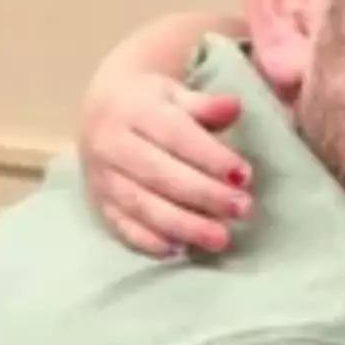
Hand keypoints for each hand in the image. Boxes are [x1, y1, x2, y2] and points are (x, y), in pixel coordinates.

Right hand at [79, 71, 250, 256]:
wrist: (100, 113)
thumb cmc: (151, 105)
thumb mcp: (177, 95)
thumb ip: (205, 106)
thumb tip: (235, 107)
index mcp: (134, 112)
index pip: (176, 136)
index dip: (211, 157)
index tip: (245, 175)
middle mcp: (112, 145)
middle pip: (161, 175)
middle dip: (205, 195)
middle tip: (243, 209)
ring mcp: (103, 178)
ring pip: (143, 206)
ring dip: (184, 225)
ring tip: (221, 238)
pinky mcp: (99, 204)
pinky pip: (122, 226)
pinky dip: (150, 241)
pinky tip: (180, 249)